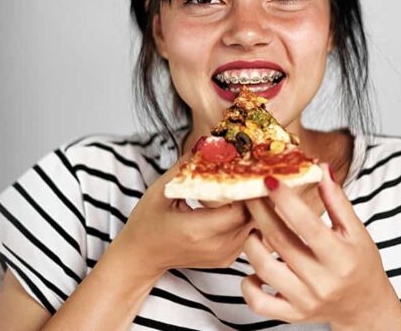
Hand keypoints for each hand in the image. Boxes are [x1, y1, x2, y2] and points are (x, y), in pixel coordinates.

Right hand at [110, 153, 255, 277]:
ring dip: (257, 205)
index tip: (251, 169)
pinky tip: (246, 200)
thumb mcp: (161, 190)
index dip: (249, 190)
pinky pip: (250, 234)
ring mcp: (224, 256)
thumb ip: (187, 167)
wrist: (141, 256)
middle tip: (259, 171)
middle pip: (254, 219)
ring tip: (254, 182)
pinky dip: (251, 216)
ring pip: (257, 227)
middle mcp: (216, 247)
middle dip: (258, 195)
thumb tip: (210, 143)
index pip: (240, 211)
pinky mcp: (228, 258)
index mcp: (197, 231)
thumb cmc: (147, 223)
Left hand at [240, 165, 400, 329]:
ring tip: (255, 228)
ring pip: (263, 269)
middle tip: (250, 192)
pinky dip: (248, 284)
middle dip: (260, 212)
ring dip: (252, 243)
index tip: (269, 180)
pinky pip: (258, 302)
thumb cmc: (360, 264)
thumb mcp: (356, 231)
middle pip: (280, 241)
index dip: (285, 201)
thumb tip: (321, 169)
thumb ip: (337, 201)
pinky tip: (255, 267)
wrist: (363, 306)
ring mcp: (304, 301)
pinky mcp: (291, 314)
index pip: (307, 225)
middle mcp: (322, 281)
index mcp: (340, 257)